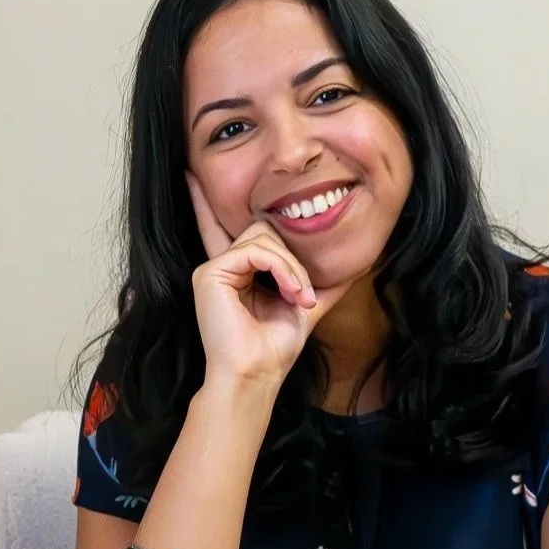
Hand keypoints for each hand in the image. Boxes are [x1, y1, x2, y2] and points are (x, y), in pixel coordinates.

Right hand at [186, 173, 351, 389]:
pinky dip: (282, 269)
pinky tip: (291, 292)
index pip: (226, 229)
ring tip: (301, 298)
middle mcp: (222, 266)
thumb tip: (357, 263)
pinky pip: (257, 250)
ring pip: (264, 237)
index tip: (191, 174)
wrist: (257, 373)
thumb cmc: (275, 347)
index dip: (206, 203)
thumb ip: (322, 281)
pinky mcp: (210, 273)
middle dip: (293, 260)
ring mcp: (213, 268)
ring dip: (292, 267)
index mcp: (237, 272)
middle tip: (305, 295)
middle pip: (264, 230)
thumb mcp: (306, 305)